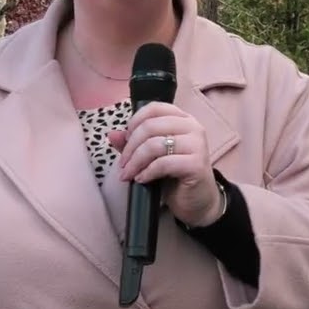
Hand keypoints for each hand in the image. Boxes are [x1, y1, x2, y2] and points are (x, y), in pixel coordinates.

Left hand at [108, 102, 222, 227]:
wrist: (197, 201)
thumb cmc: (175, 176)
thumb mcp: (151, 156)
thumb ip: (134, 143)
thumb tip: (112, 134)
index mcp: (183, 119)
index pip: (154, 108)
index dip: (134, 121)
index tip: (125, 140)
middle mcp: (193, 127)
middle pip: (150, 126)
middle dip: (130, 147)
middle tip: (122, 164)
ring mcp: (197, 145)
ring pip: (154, 145)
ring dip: (135, 161)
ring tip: (129, 174)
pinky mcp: (196, 164)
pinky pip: (163, 163)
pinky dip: (147, 172)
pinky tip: (142, 179)